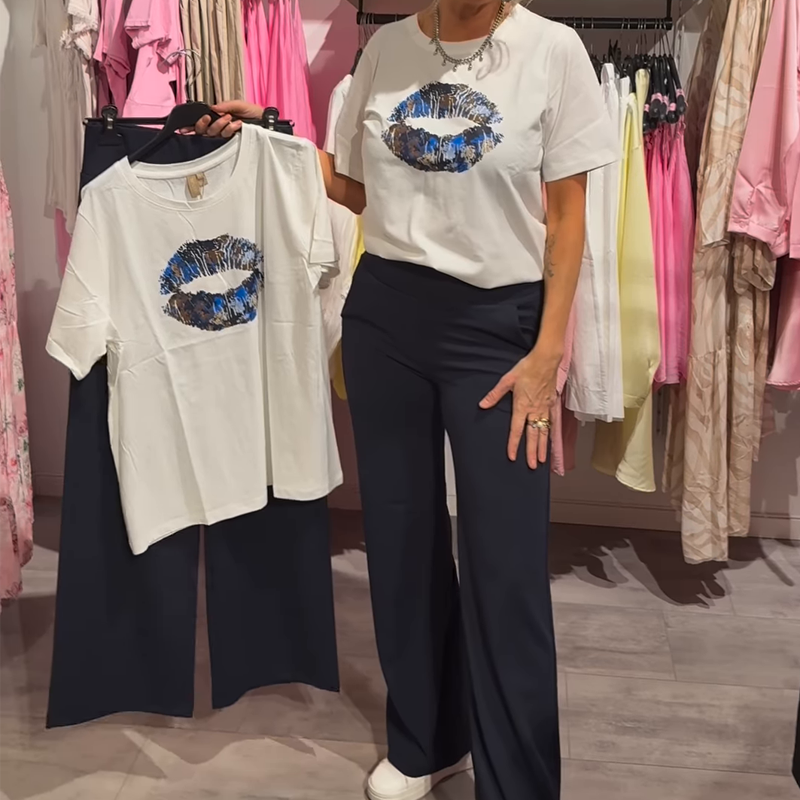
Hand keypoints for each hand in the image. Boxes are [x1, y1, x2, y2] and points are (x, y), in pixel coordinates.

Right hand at [193, 101, 262, 137]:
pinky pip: (226, 136)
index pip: (203, 122)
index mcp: (218, 117)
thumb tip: (213, 107)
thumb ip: (225, 105)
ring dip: (220, 124)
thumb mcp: (238, 104)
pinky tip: (237, 123)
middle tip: (209, 117)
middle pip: (204, 130)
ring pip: (214, 133)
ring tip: (230, 117)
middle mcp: (220, 127)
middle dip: (204, 124)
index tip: (195, 122)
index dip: (195, 124)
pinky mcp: (232, 140)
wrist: (265, 121)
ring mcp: (226, 134)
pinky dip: (230, 129)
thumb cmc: (253, 112)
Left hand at [479, 347, 560, 468]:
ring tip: (542, 460)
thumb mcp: (507, 380)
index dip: (513, 444)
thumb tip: (482, 405)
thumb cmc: (526, 368)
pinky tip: (551, 441)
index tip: (512, 456)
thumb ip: (495, 395)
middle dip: (532, 452)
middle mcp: (534, 410)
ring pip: (544, 431)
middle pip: (532, 435)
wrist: (546, 359)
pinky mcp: (553, 403)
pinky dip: (552, 432)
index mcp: (522, 406)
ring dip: (543, 446)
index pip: (516, 430)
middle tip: (532, 466)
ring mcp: (545, 408)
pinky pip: (553, 421)